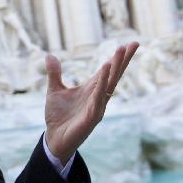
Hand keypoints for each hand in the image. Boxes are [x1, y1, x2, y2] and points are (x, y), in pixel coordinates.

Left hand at [44, 42, 138, 163]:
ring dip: (114, 69)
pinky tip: (105, 73)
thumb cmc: (58, 116)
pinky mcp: (91, 117)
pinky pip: (98, 100)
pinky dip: (102, 86)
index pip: (107, 70)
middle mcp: (98, 96)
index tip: (127, 44)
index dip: (117, 58)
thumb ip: (54, 73)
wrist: (54, 138)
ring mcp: (97, 106)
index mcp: (91, 89)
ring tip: (119, 53)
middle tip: (133, 43)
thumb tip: (49, 55)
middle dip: (122, 60)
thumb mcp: (54, 90)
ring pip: (109, 85)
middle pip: (114, 75)